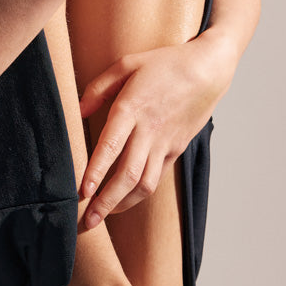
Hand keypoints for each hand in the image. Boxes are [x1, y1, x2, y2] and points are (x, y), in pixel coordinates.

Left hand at [78, 32, 236, 229]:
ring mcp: (164, 143)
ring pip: (144, 184)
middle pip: (127, 175)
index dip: (96, 172)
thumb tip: (78, 111)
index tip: (82, 192)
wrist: (207, 71)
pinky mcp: (175, 149)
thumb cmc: (164, 64)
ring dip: (122, 204)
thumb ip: (99, 87)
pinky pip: (156, 178)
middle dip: (106, 201)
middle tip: (87, 221)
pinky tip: (124, 200)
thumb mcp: (127, 64)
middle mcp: (149, 131)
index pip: (111, 147)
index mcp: (132, 108)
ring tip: (103, 217)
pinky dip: (139, 193)